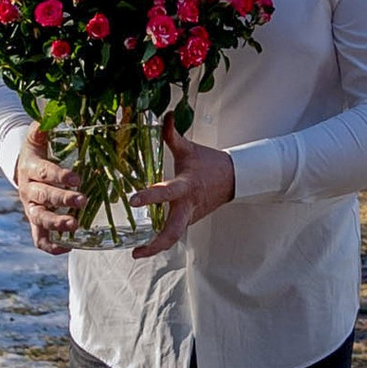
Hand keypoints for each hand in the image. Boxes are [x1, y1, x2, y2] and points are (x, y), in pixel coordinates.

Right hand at [11, 118, 83, 254]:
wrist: (21, 170)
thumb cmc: (37, 152)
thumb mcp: (37, 137)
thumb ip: (43, 126)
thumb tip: (52, 112)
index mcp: (31, 169)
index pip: (45, 173)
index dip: (60, 176)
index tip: (78, 178)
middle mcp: (29, 191)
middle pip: (43, 197)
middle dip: (62, 200)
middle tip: (82, 201)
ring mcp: (31, 209)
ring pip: (40, 220)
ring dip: (56, 224)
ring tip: (75, 226)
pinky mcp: (35, 223)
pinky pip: (39, 240)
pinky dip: (51, 247)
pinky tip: (69, 248)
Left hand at [133, 123, 236, 257]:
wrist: (233, 179)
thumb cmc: (208, 163)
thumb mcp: (189, 149)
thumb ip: (172, 134)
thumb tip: (165, 114)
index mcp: (186, 187)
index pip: (167, 192)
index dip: (150, 196)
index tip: (133, 200)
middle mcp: (188, 206)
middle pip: (173, 233)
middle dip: (156, 245)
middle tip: (137, 252)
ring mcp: (190, 217)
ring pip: (174, 237)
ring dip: (156, 247)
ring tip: (137, 252)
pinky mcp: (190, 221)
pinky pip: (175, 231)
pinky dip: (161, 239)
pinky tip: (146, 242)